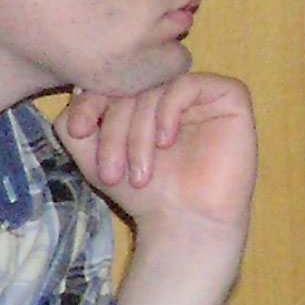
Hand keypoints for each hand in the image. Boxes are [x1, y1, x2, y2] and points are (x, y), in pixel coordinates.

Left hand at [58, 73, 254, 304]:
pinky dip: (168, 110)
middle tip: (111, 171)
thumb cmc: (145, 193)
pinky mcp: (229, 98)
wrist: (186, 224)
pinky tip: (165, 141)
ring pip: (156, 88)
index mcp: (143, 97)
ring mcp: (200, 93)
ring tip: (139, 174)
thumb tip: (75, 89)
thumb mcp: (94, 156)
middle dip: (113, 128)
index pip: (110, 80)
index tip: (77, 130)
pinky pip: (189, 84)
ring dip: (138, 132)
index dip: (89, 101)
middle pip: (131, 85)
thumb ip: (75, 122)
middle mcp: (171, 91)